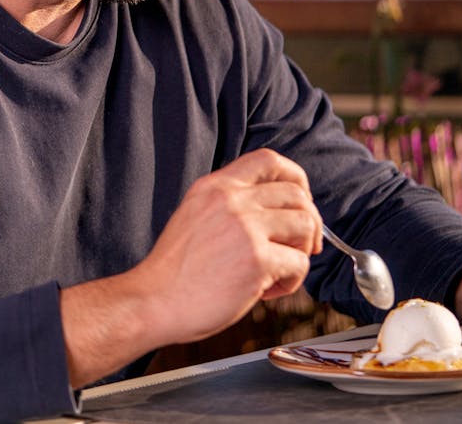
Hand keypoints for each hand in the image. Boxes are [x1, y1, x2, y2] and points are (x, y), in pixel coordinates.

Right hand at [60, 148, 320, 385]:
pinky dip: (292, 281)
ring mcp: (246, 228)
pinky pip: (299, 263)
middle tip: (300, 248)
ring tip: (279, 273)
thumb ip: (229, 206)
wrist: (153, 302)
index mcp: (215, 186)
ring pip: (306, 224)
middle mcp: (231, 199)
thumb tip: (275, 213)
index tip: (300, 202)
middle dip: (309, 223)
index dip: (296, 178)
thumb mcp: (196, 216)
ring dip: (301, 252)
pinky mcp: (257, 260)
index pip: (269, 160)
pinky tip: (268, 291)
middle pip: (297, 195)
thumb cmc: (175, 271)